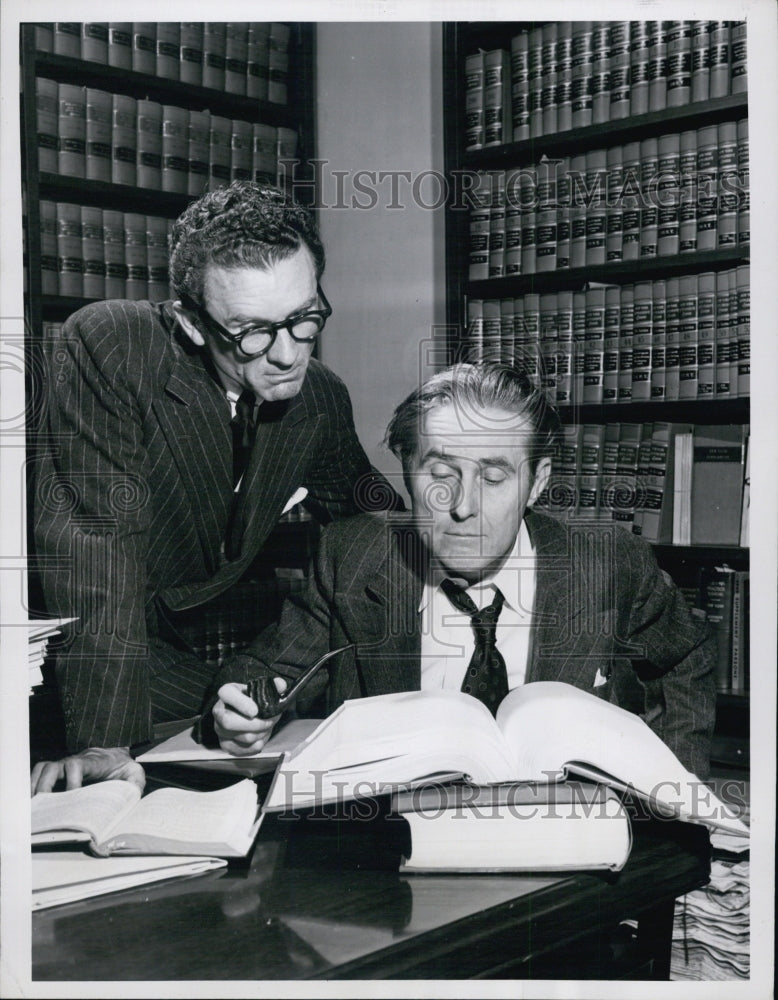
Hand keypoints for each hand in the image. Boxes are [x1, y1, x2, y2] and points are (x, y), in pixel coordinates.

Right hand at [30, 747, 145, 795]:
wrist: (116, 757)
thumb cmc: (123, 768)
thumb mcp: (135, 773)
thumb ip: (135, 783)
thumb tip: (133, 798)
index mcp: (92, 762)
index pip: (76, 765)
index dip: (71, 780)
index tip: (73, 795)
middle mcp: (73, 762)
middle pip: (52, 767)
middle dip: (45, 785)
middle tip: (42, 806)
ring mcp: (63, 767)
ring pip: (42, 769)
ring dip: (34, 786)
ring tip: (31, 807)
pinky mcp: (58, 774)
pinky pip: (39, 774)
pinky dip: (31, 785)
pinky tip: (31, 804)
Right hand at [213, 678, 286, 756]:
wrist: (245, 712)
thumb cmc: (252, 700)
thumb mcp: (261, 689)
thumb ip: (273, 686)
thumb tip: (280, 685)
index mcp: (227, 692)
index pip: (226, 694)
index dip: (240, 703)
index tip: (255, 710)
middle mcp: (219, 711)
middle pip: (229, 722)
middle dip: (255, 724)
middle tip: (269, 721)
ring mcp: (220, 729)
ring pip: (242, 737)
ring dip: (261, 734)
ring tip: (268, 727)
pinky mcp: (226, 744)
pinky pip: (242, 750)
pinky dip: (256, 746)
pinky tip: (261, 738)